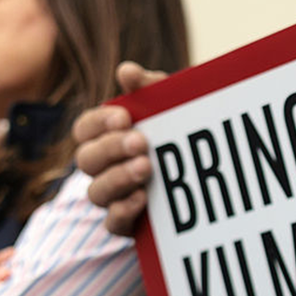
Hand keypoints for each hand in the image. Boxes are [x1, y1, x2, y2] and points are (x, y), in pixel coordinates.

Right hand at [71, 62, 165, 235]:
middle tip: (141, 142)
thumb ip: (149, 88)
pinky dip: (123, 211)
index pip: (85, 128)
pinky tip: (142, 198)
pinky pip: (113, 223)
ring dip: (118, 178)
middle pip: (86, 160)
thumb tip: (127, 71)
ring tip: (146, 167)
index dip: (98, 123)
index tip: (124, 117)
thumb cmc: (179, 130)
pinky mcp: (127, 224)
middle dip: (111, 149)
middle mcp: (102, 168)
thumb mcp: (170, 105)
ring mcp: (112, 197)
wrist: (210, 169)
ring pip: (96, 192)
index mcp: (105, 137)